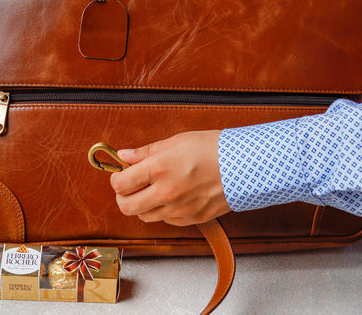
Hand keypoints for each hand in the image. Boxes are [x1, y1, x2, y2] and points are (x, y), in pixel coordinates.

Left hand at [109, 130, 230, 225]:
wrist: (245, 165)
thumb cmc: (213, 148)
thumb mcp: (177, 141)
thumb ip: (146, 151)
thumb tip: (124, 155)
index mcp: (160, 168)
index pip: (121, 184)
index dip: (116, 178)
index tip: (120, 173)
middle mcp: (167, 192)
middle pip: (127, 206)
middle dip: (122, 196)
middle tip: (128, 186)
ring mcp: (179, 209)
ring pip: (145, 216)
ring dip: (142, 204)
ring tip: (151, 189)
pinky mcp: (191, 219)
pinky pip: (166, 220)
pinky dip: (162, 211)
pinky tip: (171, 196)